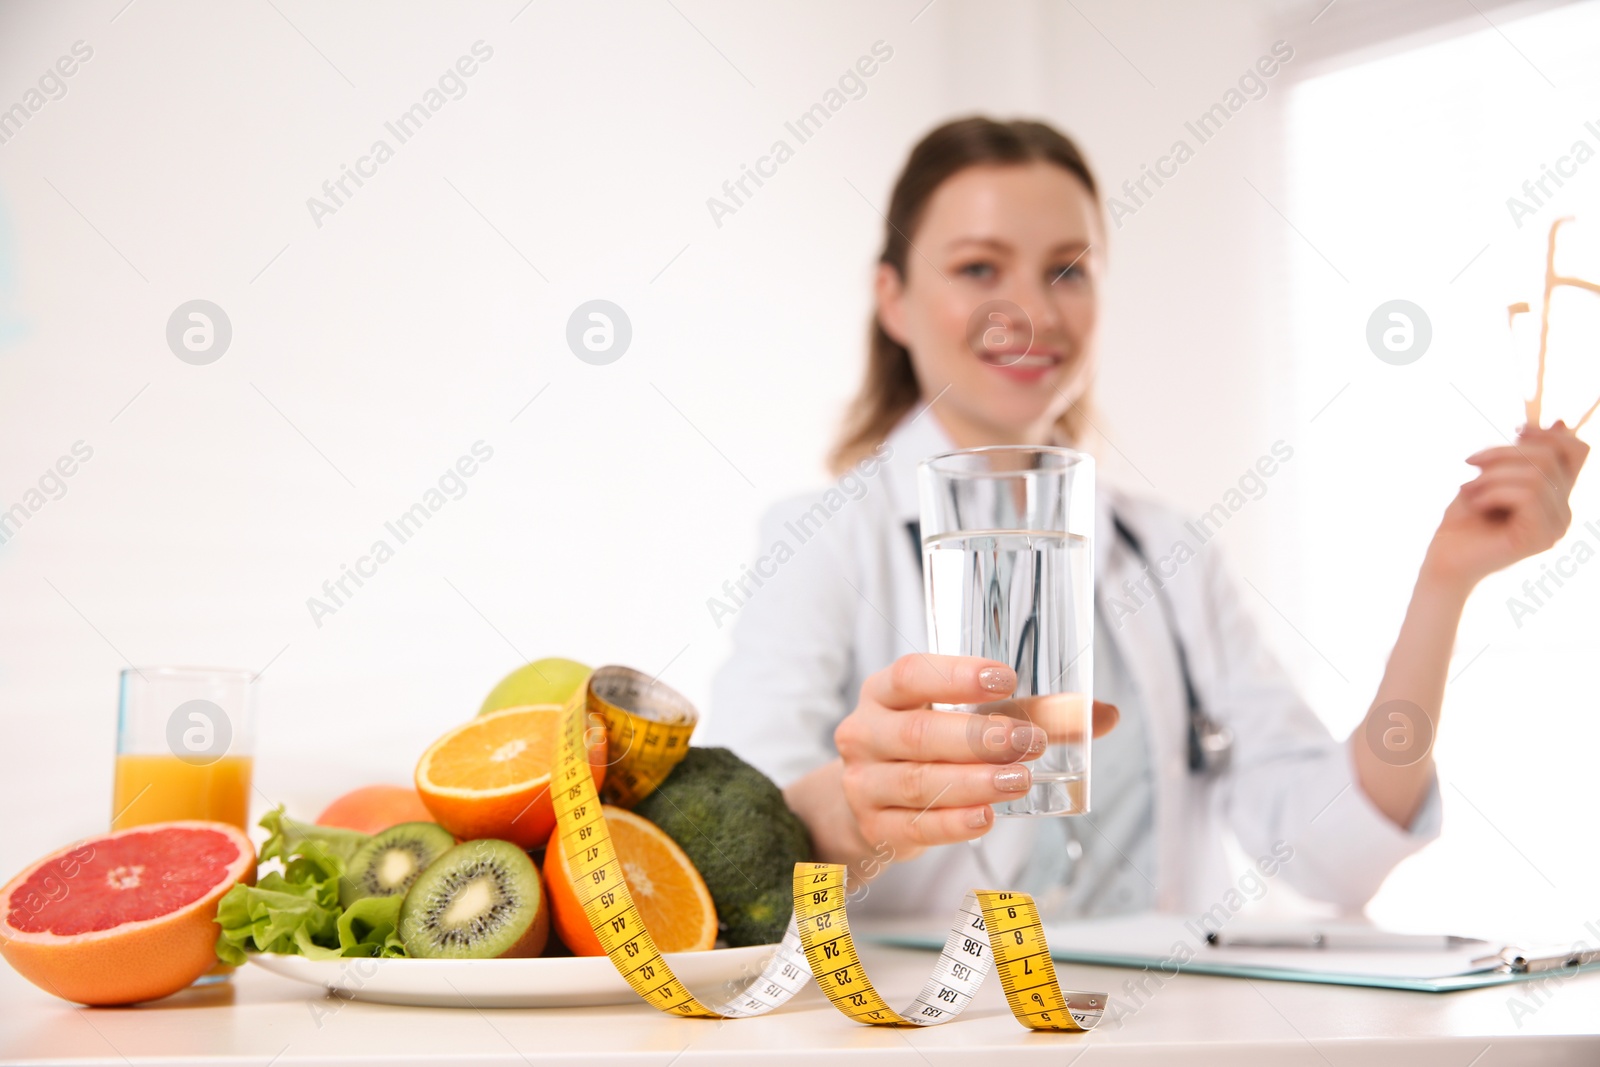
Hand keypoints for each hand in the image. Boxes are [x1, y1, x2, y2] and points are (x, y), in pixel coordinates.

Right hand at [831, 653, 1118, 864]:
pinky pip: (916, 827)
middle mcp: (865, 733)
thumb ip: (1029, 713)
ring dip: (974, 781)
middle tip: (1030, 741)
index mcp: (884, 693)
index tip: (1005, 679)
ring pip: (918, 782)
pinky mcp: (875, 827)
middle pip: (918, 733)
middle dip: (978, 737)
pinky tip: (987, 817)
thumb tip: (1103, 714)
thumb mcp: (960, 719)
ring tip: (1021, 780)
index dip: (956, 676)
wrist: (868, 799)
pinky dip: (953, 823)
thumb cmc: (926, 746)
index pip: (912, 675)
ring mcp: (864, 783)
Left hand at [1422, 421, 1588, 592]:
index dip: (1548, 433)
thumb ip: (1523, 456)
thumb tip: (1561, 423)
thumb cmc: (1463, 519)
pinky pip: (1528, 496)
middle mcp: (1563, 512)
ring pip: (1536, 476)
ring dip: (1492, 476)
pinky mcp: (1541, 538)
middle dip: (1503, 453)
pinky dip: (1494, 493)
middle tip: (1470, 464)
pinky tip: (1476, 505)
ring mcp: (1556, 527)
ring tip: (1468, 490)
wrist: (1443, 559)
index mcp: (1555, 495)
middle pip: (1550, 457)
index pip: (1577, 452)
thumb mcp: (1492, 476)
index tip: (1515, 430)